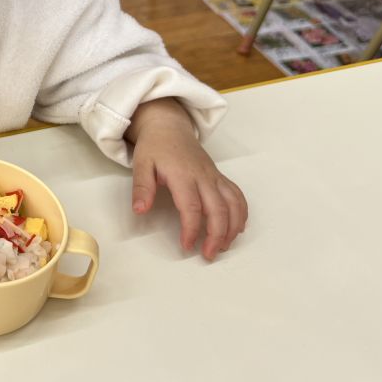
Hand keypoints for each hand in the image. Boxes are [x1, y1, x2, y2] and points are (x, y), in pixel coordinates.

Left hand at [127, 98, 247, 259]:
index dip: (191, 229)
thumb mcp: (141, 164)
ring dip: (232, 227)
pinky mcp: (219, 176)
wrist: (168, 126)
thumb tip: (139, 210)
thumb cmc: (154, 147)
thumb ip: (141, 188)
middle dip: (216, 234)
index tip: (187, 245)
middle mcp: (203, 176)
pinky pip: (237, 195)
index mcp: (182, 175)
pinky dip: (241, 212)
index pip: (191, 207)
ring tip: (224, 246)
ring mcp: (214, 176)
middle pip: (218, 208)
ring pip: (233, 203)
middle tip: (208, 255)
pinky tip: (237, 228)